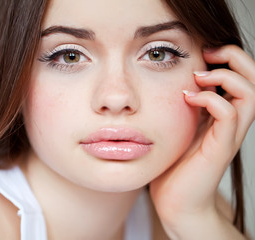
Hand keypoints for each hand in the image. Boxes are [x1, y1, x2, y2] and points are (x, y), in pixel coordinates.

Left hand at [149, 45, 254, 238]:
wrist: (175, 201)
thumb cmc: (174, 164)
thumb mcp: (180, 127)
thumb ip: (185, 107)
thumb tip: (178, 81)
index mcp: (223, 115)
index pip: (242, 77)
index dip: (228, 58)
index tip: (203, 52)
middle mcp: (232, 123)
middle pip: (254, 80)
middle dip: (235, 58)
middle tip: (208, 53)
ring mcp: (229, 135)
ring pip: (250, 94)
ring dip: (226, 76)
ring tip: (200, 75)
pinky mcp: (221, 148)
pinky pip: (229, 115)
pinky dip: (212, 99)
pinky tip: (189, 98)